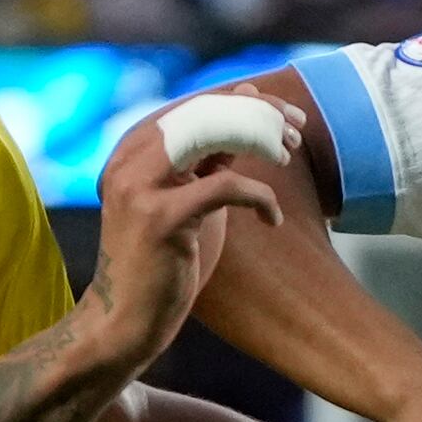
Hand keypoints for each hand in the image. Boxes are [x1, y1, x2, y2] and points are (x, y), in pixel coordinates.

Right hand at [73, 122, 279, 370]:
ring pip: (212, 133)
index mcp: (131, 151)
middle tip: (297, 128)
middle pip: (203, 110)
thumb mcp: (183, 200)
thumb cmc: (160, 264)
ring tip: (288, 155)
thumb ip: (203, 163)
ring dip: (260, 138)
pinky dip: (260, 196)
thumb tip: (246, 117)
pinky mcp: (161, 218)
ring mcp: (140, 187)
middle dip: (259, 111)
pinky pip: (225, 186)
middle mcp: (129, 161)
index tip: (283, 114)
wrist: (124, 322)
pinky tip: (272, 219)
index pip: (193, 104)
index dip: (242, 99)